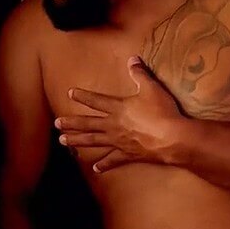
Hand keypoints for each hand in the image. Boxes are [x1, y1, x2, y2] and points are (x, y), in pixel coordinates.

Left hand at [57, 56, 184, 172]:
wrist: (173, 137)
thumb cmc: (162, 111)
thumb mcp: (152, 88)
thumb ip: (140, 74)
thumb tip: (132, 59)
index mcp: (118, 108)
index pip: (96, 100)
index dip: (83, 96)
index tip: (70, 93)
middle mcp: (114, 125)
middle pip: (88, 124)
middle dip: (71, 123)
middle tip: (57, 124)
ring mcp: (119, 141)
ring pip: (93, 141)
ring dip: (77, 141)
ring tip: (63, 142)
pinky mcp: (128, 155)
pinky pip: (113, 160)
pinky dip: (104, 165)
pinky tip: (95, 168)